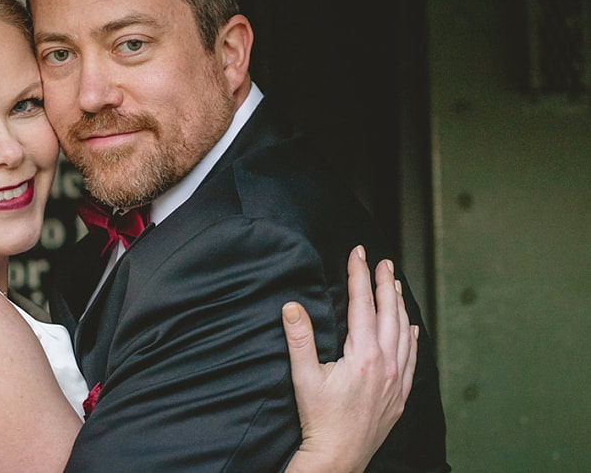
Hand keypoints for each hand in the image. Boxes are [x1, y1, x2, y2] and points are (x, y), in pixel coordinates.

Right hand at [280, 246, 417, 472]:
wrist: (339, 458)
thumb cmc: (320, 420)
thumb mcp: (304, 377)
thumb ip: (299, 338)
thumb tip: (291, 306)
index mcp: (364, 356)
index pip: (362, 304)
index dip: (359, 275)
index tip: (358, 253)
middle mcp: (387, 365)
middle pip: (389, 313)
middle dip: (384, 283)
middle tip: (381, 261)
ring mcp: (397, 380)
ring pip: (404, 332)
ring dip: (399, 305)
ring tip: (395, 284)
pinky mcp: (400, 395)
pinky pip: (412, 358)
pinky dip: (412, 337)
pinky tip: (412, 327)